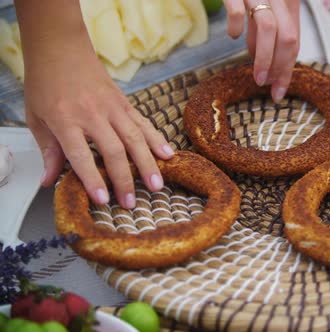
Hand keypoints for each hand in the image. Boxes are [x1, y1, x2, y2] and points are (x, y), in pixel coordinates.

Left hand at [24, 37, 173, 208]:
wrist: (61, 49)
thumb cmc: (45, 84)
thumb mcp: (36, 118)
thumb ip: (48, 151)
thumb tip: (49, 182)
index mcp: (65, 119)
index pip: (81, 155)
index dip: (93, 179)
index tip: (103, 200)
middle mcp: (92, 114)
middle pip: (114, 150)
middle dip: (125, 179)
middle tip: (131, 203)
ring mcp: (112, 107)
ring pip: (135, 138)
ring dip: (147, 163)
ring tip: (157, 185)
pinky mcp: (125, 103)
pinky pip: (144, 123)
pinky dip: (157, 140)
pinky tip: (168, 155)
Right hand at [223, 0, 299, 102]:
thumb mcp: (265, 5)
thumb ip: (269, 31)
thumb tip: (267, 61)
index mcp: (289, 2)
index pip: (294, 40)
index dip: (288, 68)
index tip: (280, 91)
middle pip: (287, 38)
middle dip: (280, 68)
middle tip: (268, 86)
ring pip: (269, 29)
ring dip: (263, 58)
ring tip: (256, 76)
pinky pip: (238, 11)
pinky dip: (235, 27)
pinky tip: (232, 35)